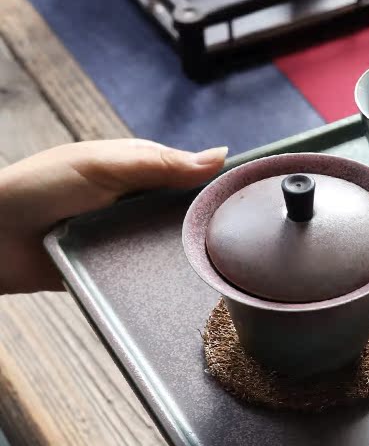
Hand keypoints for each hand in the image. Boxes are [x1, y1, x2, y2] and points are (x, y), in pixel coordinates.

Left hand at [0, 139, 227, 293]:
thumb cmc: (37, 188)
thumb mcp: (104, 165)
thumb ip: (160, 162)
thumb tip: (221, 156)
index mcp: (137, 172)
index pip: (191, 178)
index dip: (219, 188)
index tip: (253, 201)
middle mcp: (135, 206)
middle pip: (186, 219)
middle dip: (205, 229)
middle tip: (236, 243)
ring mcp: (123, 241)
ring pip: (168, 251)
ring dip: (181, 258)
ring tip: (213, 270)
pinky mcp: (112, 274)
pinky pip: (144, 280)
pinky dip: (157, 282)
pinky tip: (178, 289)